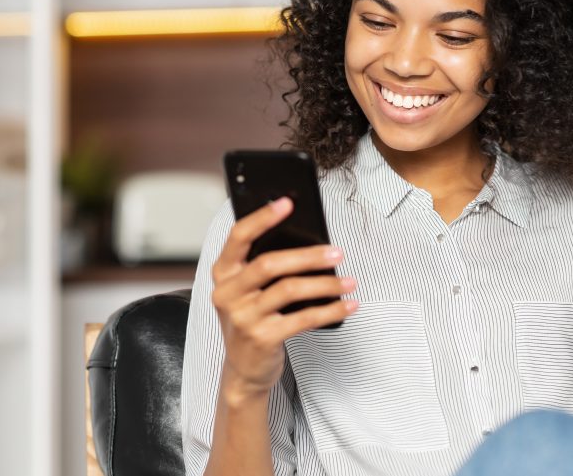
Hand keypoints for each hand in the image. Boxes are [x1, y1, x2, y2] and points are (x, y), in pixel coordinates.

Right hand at [210, 196, 357, 400]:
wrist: (243, 370)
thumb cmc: (252, 320)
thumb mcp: (247, 292)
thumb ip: (263, 268)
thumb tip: (307, 241)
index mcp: (223, 273)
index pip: (239, 236)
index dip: (262, 217)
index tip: (288, 202)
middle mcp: (228, 293)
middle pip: (270, 263)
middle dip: (308, 255)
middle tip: (337, 253)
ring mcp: (243, 317)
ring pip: (289, 289)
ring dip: (325, 284)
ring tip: (348, 281)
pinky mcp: (262, 338)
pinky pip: (304, 319)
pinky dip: (330, 310)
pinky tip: (348, 305)